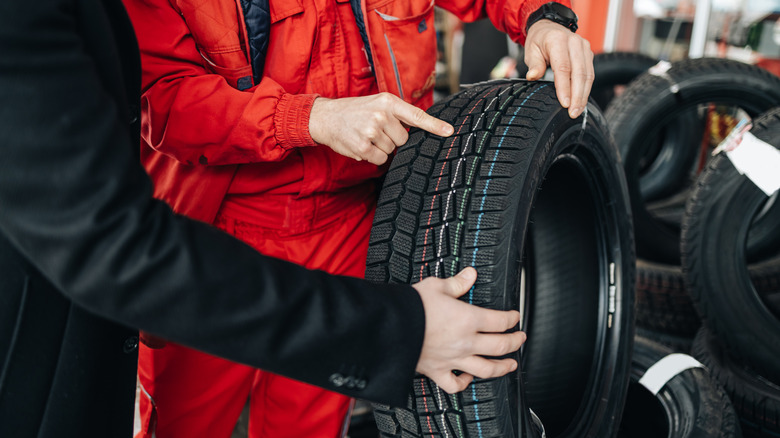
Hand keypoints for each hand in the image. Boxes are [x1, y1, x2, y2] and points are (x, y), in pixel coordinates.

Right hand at [308, 93, 454, 164]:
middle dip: (392, 138)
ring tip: (365, 135)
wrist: (326, 117)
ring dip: (380, 147)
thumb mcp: (377, 103)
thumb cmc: (355, 111)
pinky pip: (380, 159)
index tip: (449, 131)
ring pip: (391, 150)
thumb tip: (417, 129)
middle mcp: (381, 115)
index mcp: (388, 101)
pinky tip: (361, 145)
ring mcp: (372, 131)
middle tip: (375, 130)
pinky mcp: (363, 147)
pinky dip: (372, 156)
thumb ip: (397, 113)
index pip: (416, 115)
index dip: (434, 125)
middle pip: (403, 138)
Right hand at [413, 267, 525, 392]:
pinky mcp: (437, 371)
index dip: (512, 318)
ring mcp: (453, 360)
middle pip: (501, 346)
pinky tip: (468, 377)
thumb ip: (457, 283)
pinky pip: (455, 384)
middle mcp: (465, 342)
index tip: (515, 316)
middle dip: (515, 342)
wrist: (389, 327)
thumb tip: (470, 274)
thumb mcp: (436, 286)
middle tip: (521, 339)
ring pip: (486, 369)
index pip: (500, 321)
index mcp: (468, 319)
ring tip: (510, 365)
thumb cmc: (411, 307)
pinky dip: (465, 383)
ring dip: (502, 367)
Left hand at [525, 20, 593, 117]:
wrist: (549, 27)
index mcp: (558, 41)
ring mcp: (584, 48)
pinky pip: (590, 73)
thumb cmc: (539, 41)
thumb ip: (534, 64)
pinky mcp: (588, 54)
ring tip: (578, 110)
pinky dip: (586, 89)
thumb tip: (533, 76)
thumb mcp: (531, 50)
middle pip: (580, 73)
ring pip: (588, 74)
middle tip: (573, 112)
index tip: (564, 103)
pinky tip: (581, 100)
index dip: (565, 87)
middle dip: (577, 96)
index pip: (563, 68)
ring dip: (584, 95)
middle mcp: (574, 42)